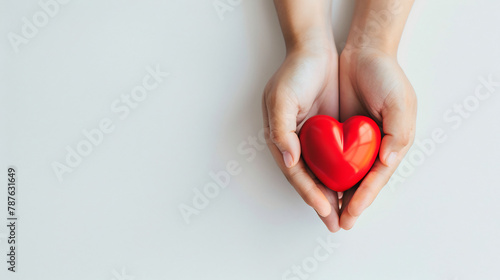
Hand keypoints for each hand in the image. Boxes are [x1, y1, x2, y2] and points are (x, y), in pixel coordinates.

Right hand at [262, 43, 341, 231]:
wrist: (315, 50)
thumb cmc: (295, 73)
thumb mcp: (281, 98)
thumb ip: (281, 130)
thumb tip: (289, 160)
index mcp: (282, 140)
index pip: (297, 175)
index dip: (310, 194)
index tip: (325, 210)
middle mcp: (296, 144)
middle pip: (309, 181)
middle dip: (322, 204)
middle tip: (337, 224)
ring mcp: (313, 140)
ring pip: (323, 175)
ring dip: (333, 195)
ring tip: (346, 215)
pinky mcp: (328, 134)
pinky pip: (335, 160)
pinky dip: (342, 176)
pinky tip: (353, 188)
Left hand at [338, 47, 416, 229]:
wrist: (363, 53)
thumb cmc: (386, 76)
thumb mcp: (400, 102)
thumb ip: (398, 131)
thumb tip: (388, 161)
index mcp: (392, 144)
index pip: (376, 178)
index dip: (364, 197)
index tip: (351, 213)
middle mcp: (374, 147)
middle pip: (360, 182)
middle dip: (349, 204)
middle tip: (337, 224)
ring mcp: (355, 141)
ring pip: (344, 174)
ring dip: (336, 193)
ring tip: (326, 213)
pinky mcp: (339, 132)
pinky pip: (331, 157)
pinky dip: (326, 173)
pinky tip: (317, 185)